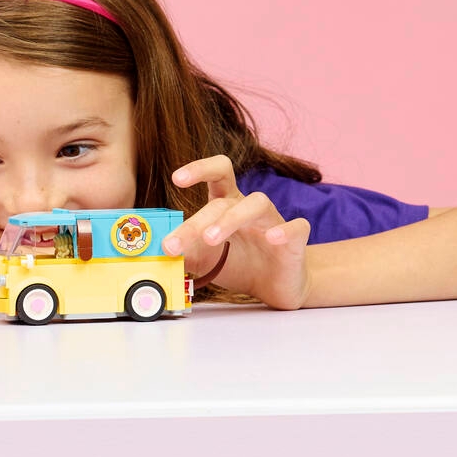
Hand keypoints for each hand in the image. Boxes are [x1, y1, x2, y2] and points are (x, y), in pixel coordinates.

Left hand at [161, 156, 311, 309]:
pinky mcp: (296, 239)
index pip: (218, 173)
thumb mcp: (206, 259)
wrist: (275, 287)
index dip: (199, 169)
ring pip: (257, 203)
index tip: (177, 178)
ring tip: (211, 239)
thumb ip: (186, 252)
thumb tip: (160, 250)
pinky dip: (284, 230)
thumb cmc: (239, 265)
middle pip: (224, 202)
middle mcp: (249, 207)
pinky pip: (296, 227)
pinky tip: (271, 239)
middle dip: (197, 222)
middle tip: (175, 243)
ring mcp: (274, 221)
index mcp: (228, 204)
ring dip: (231, 219)